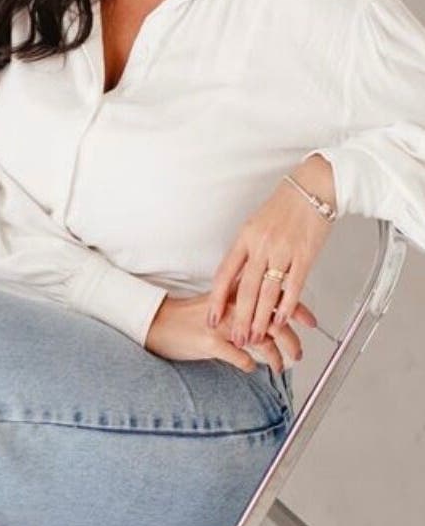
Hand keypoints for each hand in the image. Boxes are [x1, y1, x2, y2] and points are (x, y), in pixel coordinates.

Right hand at [145, 290, 314, 372]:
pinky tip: (250, 368)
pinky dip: (249, 365)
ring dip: (276, 357)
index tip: (311, 322)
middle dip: (292, 340)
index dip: (296, 310)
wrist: (157, 322)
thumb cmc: (185, 317)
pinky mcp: (210, 342)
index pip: (274, 297)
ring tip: (281, 367)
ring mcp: (222, 325)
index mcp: (235, 294)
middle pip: (274, 320)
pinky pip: (240, 358)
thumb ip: (240, 307)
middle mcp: (232, 307)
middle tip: (299, 353)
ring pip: (262, 341)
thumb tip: (265, 317)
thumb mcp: (217, 305)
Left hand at [207, 154, 335, 348]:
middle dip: (239, 318)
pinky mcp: (305, 255)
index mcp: (245, 238)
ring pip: (268, 292)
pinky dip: (287, 306)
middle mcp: (261, 246)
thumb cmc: (284, 206)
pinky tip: (281, 320)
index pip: (225, 274)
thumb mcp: (255, 225)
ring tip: (255, 337)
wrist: (314, 187)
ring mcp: (283, 251)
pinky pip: (294, 285)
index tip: (212, 318)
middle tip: (234, 338)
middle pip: (246, 289)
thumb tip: (236, 277)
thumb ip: (246, 251)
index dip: (217, 299)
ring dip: (261, 318)